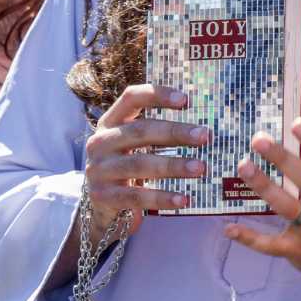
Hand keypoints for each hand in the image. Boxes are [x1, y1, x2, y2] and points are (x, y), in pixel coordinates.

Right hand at [85, 84, 208, 235]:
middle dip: (175, 132)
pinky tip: (183, 200)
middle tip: (204, 136)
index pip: (131, 98)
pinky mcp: (103, 196)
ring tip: (200, 168)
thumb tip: (203, 130)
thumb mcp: (132, 145)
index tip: (186, 100)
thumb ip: (157, 133)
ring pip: (139, 164)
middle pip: (140, 131)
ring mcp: (99, 170)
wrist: (96, 205)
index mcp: (110, 122)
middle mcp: (100, 142)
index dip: (157, 95)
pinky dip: (161, 197)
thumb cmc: (125, 167)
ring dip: (173, 165)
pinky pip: (136, 196)